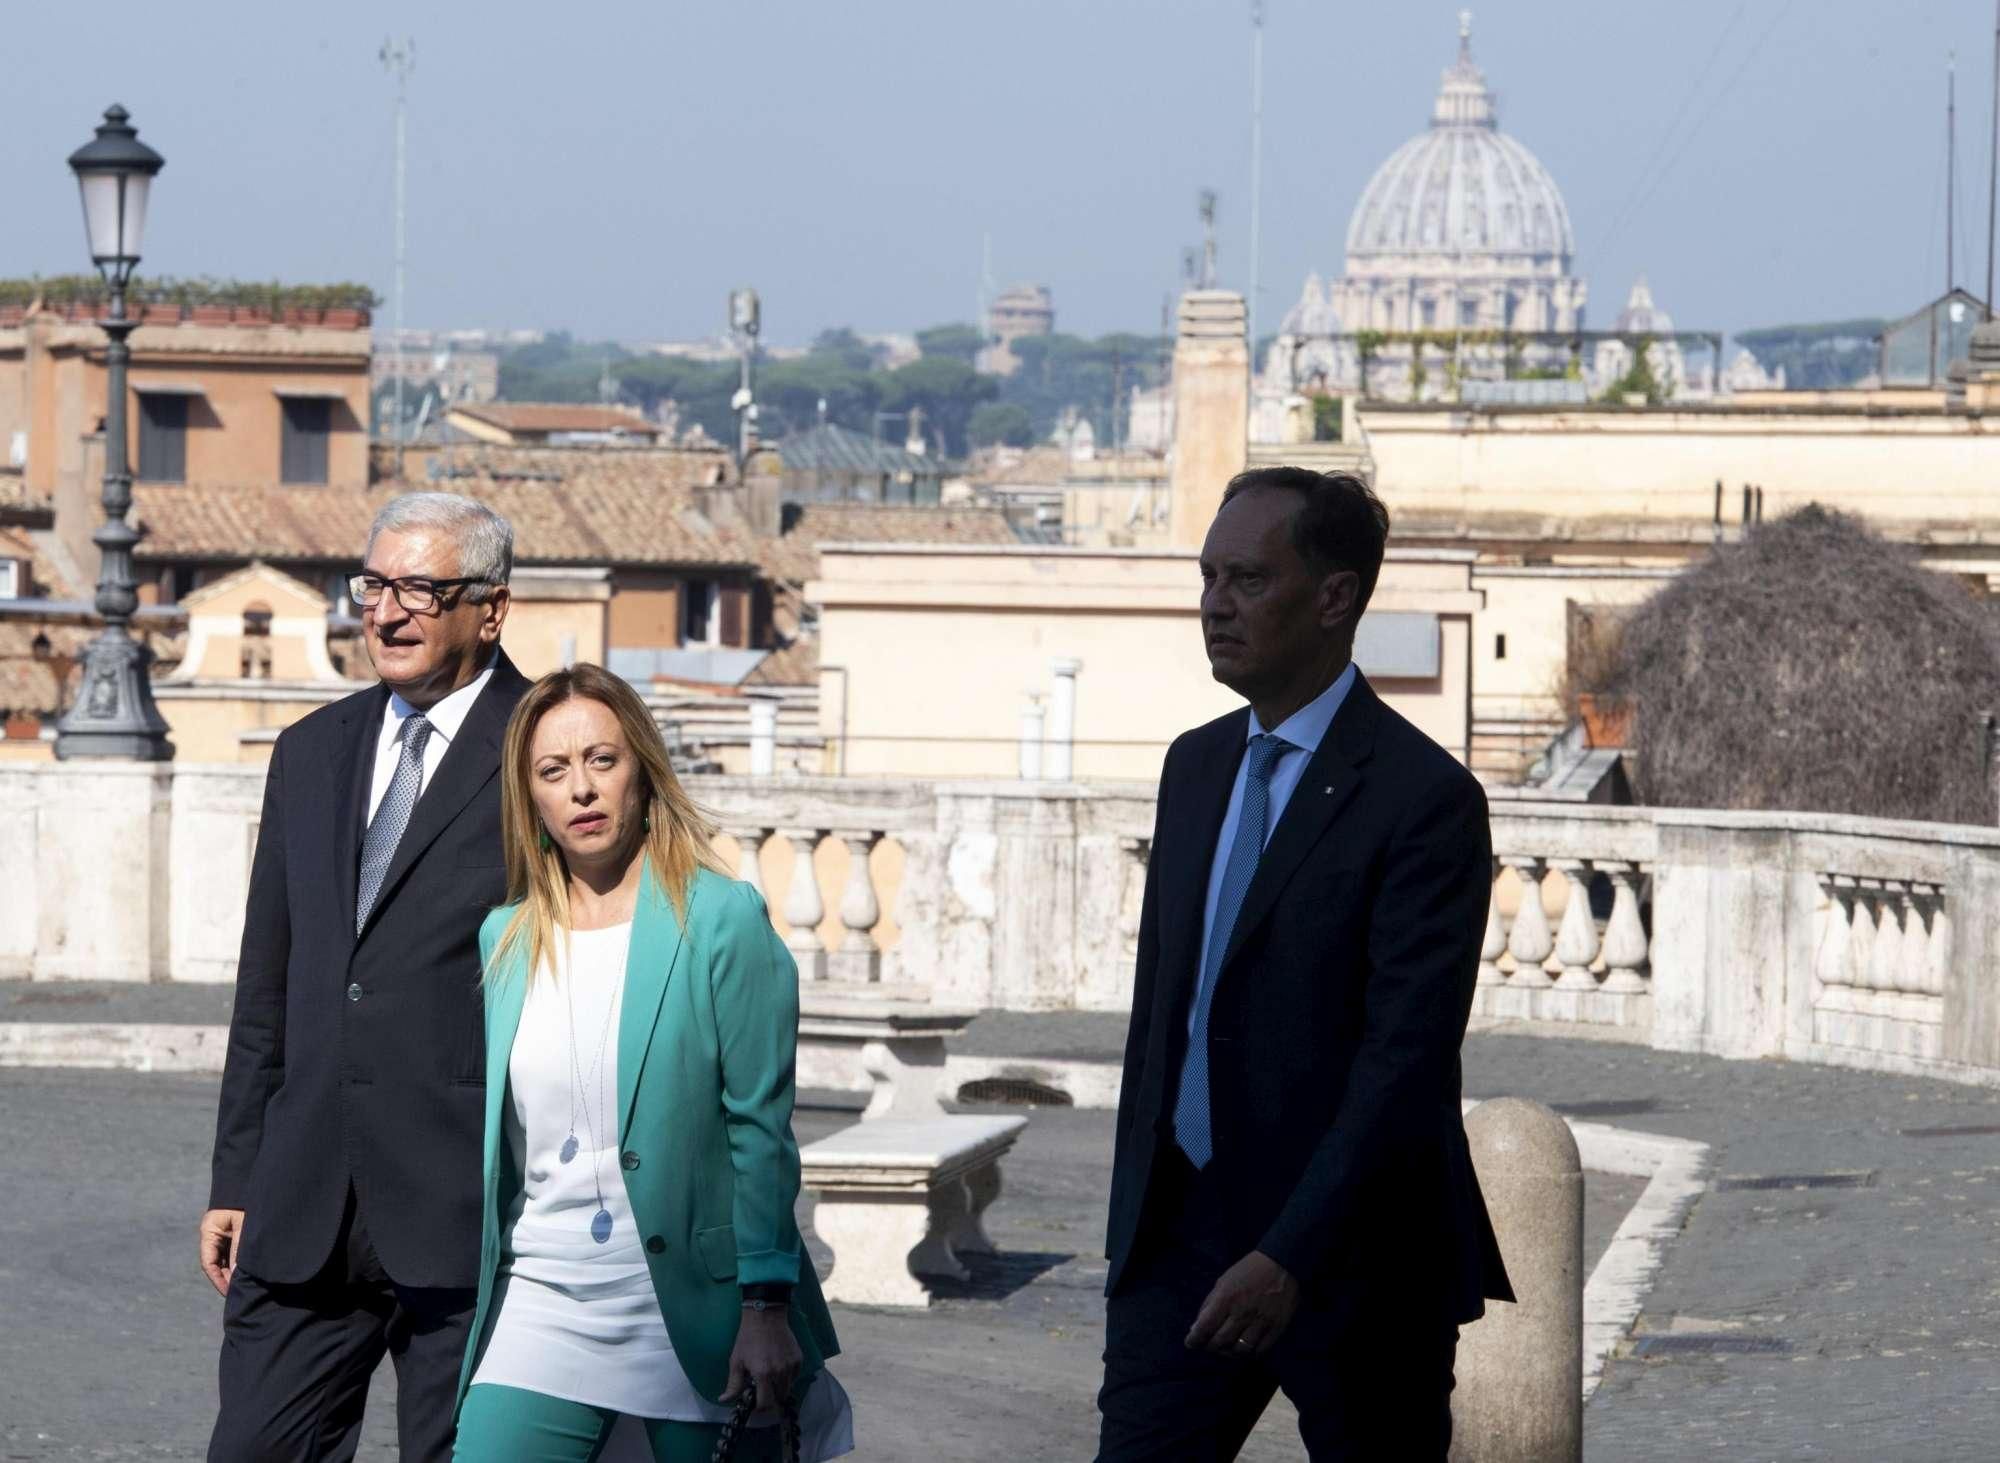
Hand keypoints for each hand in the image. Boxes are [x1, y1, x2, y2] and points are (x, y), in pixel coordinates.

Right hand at [199, 1208, 245, 1296]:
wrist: (255, 1184)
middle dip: (226, 1279)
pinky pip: (232, 1255)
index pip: (208, 1262)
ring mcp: (221, 1235)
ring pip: (224, 1261)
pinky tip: (246, 1275)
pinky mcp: (232, 1235)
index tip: (229, 1292)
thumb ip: (239, 1249)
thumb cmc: (247, 1202)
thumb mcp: (244, 1226)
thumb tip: (238, 1274)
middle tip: (238, 1293)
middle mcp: (212, 1234)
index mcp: (209, 1230)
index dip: (218, 1279)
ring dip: (233, 1273)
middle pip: (216, 1264)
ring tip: (243, 1288)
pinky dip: (238, 1265)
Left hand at [720, 1306, 800, 1416]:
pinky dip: (787, 1377)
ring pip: (788, 1388)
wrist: (765, 1316)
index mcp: (763, 1374)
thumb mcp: (736, 1361)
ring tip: (770, 1377)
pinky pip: (794, 1376)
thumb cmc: (748, 1339)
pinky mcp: (799, 1359)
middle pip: (779, 1399)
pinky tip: (778, 1366)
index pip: (766, 1404)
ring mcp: (791, 1366)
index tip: (756, 1403)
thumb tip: (724, 1400)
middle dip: (771, 1398)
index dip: (760, 1408)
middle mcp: (780, 1372)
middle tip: (763, 1389)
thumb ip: (733, 1384)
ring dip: (779, 1388)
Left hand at [1185, 1250, 1300, 1357]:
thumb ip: (1209, 1304)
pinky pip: (1260, 1350)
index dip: (1194, 1339)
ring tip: (1226, 1349)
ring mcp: (1260, 1321)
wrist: (1281, 1263)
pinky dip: (1249, 1353)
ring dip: (1229, 1353)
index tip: (1190, 1343)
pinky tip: (1244, 1348)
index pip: (1205, 1326)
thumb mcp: (1223, 1281)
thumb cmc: (1248, 1271)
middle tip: (1208, 1346)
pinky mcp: (1276, 1327)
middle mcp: (1242, 1312)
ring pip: (1240, 1349)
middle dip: (1210, 1347)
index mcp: (1226, 1298)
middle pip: (1221, 1342)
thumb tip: (1196, 1327)